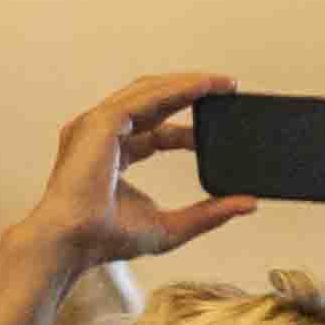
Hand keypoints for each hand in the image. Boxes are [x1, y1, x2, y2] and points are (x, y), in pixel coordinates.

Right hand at [0, 73, 254, 324]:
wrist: (75, 241)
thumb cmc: (108, 238)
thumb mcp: (173, 226)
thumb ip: (211, 213)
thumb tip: (249, 203)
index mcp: (115, 154)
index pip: (157, 131)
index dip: (189, 127)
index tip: (222, 125)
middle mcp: (104, 135)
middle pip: (153, 102)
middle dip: (191, 92)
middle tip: (229, 90)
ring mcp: (98, 126)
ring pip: (148, 92)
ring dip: (187, 84)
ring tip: (223, 83)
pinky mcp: (99, 123)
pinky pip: (143, 97)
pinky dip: (175, 90)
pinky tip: (202, 87)